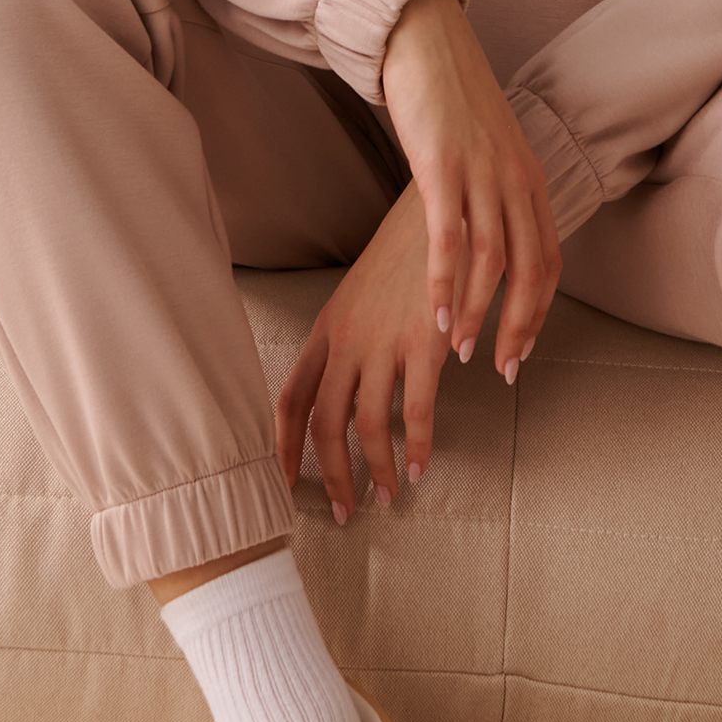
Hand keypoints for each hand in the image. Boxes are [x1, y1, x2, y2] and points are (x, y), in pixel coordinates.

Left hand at [275, 180, 448, 518]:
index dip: (283, 446)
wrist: (438, 212)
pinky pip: (417, 408)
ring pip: (368, 423)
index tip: (285, 483)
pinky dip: (417, 445)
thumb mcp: (362, 296)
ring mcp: (382, 340)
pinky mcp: (423, 341)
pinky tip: (421, 466)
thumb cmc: (404, 254)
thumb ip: (350, 339)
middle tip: (345, 510)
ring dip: (376, 467)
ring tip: (388, 495)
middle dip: (331, 474)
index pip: (290, 398)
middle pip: (323, 421)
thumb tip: (347, 385)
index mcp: (326, 329)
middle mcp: (346, 339)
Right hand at [378, 0, 562, 375]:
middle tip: (500, 369)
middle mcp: (516, 179)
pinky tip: (435, 313)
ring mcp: (482, 172)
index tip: (521, 351)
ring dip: (478, 312)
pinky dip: (446, 282)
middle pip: (531, 269)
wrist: (427, 42)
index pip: (549, 259)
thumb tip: (491, 240)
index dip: (539, 311)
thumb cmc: (451, 100)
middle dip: (517, 326)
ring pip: (493, 261)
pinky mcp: (443, 166)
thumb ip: (497, 193)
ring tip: (459, 351)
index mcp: (531, 179)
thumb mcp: (489, 150)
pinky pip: (450, 237)